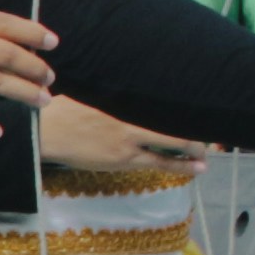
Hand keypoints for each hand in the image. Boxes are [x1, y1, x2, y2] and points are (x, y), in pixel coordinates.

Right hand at [34, 93, 198, 175]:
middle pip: (175, 122)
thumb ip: (112, 92)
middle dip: (197, 132)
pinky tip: (196, 169)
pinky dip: (181, 166)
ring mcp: (131, 139)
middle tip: (211, 137)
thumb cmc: (60, 110)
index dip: (188, 106)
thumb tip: (127, 85)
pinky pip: (160, 162)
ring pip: (174, 143)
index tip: (202, 107)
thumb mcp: (89, 92)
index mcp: (126, 98)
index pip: (167, 100)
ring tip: (206, 155)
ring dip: (194, 150)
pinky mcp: (124, 158)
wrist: (43, 132)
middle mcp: (134, 117)